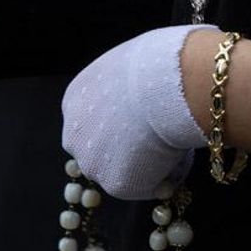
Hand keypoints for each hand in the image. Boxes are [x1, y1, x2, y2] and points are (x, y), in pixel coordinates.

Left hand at [62, 25, 214, 199]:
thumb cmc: (159, 64)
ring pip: (121, 172)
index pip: (93, 122)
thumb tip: (147, 94)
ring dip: (145, 166)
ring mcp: (93, 163)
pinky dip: (163, 178)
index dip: (119, 126)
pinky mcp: (117, 184)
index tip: (143, 123)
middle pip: (98, 152)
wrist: (167, 84)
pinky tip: (176, 156)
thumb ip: (126, 86)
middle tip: (159, 141)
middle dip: (125, 151)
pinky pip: (145, 187)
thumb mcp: (129, 66)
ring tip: (173, 145)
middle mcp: (74, 134)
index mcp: (75, 99)